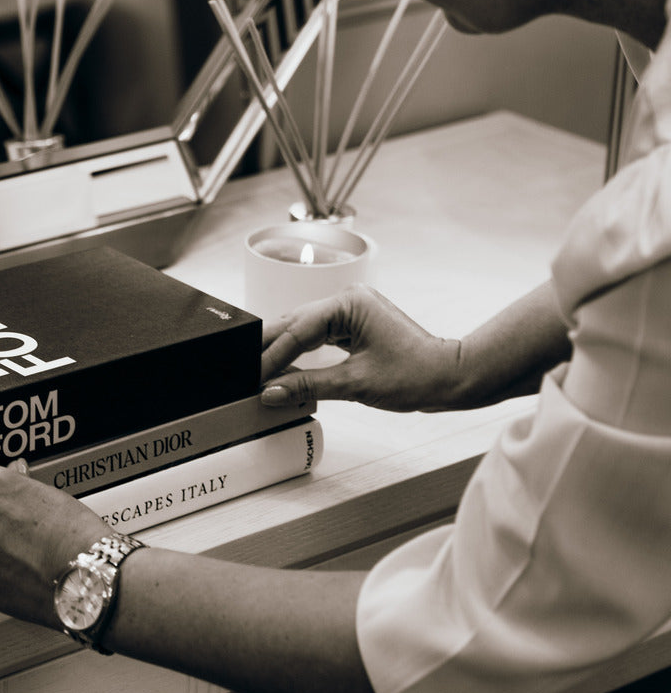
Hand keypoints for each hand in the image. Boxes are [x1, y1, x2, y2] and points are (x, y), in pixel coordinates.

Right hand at [260, 285, 460, 411]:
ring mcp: (352, 311)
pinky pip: (319, 336)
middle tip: (242, 368)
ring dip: (283, 350)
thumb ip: (307, 385)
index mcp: (348, 303)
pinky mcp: (356, 325)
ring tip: (257, 369)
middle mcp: (348, 299)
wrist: (449, 378)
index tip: (254, 377)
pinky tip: (285, 366)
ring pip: (304, 329)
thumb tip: (270, 392)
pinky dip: (301, 352)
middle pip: (296, 322)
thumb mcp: (355, 383)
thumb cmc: (415, 374)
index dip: (272, 355)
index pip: (297, 329)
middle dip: (270, 347)